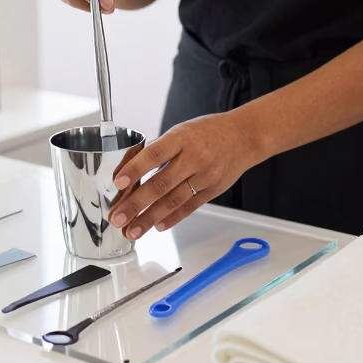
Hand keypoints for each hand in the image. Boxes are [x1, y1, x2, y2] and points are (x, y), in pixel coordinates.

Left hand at [106, 112, 264, 239]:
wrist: (244, 137)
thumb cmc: (208, 132)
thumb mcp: (181, 131)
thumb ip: (159, 150)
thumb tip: (131, 173)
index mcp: (181, 138)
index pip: (155, 154)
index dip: (136, 169)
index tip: (119, 183)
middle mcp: (193, 158)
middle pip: (161, 184)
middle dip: (136, 204)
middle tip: (118, 218)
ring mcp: (204, 176)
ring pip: (173, 201)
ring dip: (150, 218)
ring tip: (133, 230)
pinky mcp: (212, 190)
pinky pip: (189, 207)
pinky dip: (172, 218)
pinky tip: (157, 226)